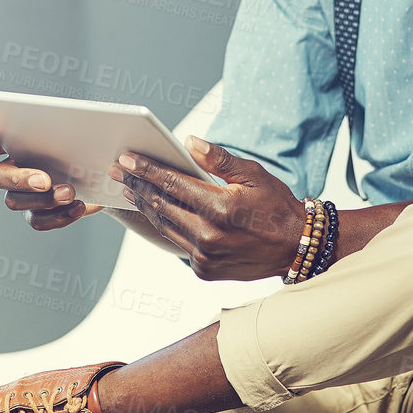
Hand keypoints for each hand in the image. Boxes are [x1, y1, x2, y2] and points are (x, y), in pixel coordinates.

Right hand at [0, 134, 104, 231]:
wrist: (102, 177)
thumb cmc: (86, 149)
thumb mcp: (82, 136)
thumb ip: (69, 131)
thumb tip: (74, 127)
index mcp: (17, 144)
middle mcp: (13, 169)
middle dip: (20, 179)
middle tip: (45, 180)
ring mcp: (22, 194)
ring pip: (14, 201)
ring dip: (43, 199)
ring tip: (70, 192)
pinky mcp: (36, 214)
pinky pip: (37, 221)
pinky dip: (58, 216)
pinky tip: (77, 207)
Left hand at [110, 136, 304, 280]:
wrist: (295, 248)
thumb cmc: (276, 206)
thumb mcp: (253, 174)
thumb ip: (218, 159)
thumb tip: (190, 142)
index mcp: (221, 208)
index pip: (173, 183)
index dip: (146, 169)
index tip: (127, 159)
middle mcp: (209, 235)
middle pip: (162, 205)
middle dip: (138, 185)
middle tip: (118, 171)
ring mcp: (204, 256)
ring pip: (165, 226)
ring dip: (146, 206)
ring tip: (130, 189)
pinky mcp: (204, 270)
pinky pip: (178, 243)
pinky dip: (166, 225)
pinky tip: (156, 211)